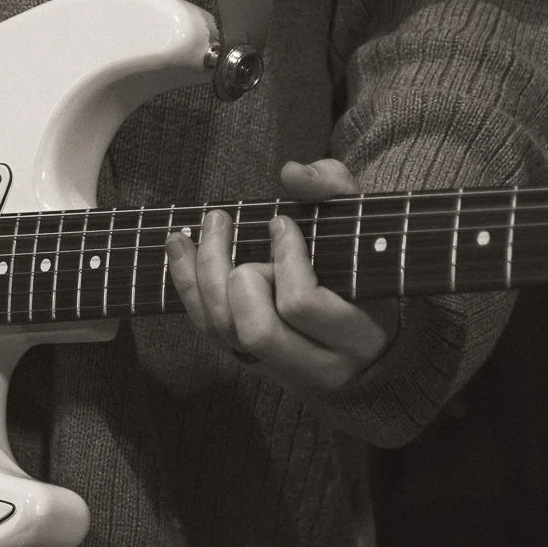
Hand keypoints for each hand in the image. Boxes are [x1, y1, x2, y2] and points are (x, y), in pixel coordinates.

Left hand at [165, 159, 395, 391]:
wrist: (367, 327)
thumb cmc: (363, 263)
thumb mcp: (362, 222)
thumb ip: (335, 189)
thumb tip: (291, 173)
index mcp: (360, 335)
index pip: (303, 304)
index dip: (284, 259)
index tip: (279, 222)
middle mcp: (322, 367)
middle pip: (257, 330)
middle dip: (235, 274)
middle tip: (231, 230)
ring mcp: (283, 372)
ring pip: (226, 334)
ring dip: (204, 277)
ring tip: (203, 229)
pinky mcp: (252, 365)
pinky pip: (209, 332)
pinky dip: (188, 288)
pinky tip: (180, 248)